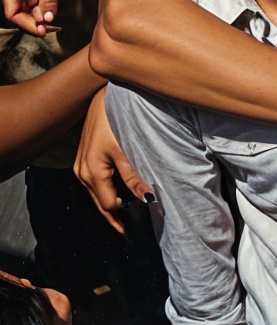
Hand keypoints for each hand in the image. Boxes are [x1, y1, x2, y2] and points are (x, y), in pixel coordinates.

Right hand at [75, 88, 148, 231]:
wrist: (104, 96)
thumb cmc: (116, 120)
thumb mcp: (127, 150)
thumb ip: (135, 176)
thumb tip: (147, 199)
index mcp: (91, 173)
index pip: (108, 204)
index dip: (122, 217)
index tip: (135, 227)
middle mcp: (82, 171)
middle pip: (99, 201)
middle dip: (114, 215)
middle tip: (129, 228)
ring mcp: (81, 164)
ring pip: (96, 191)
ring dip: (111, 202)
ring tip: (127, 214)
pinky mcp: (85, 156)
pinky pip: (96, 180)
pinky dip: (107, 189)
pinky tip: (119, 192)